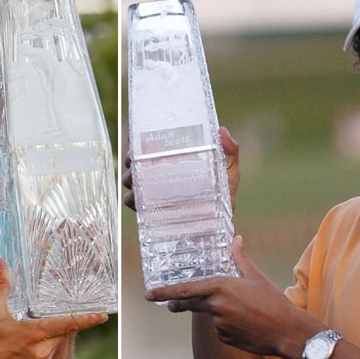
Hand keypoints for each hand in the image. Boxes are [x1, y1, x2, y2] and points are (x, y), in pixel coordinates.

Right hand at [0, 259, 107, 358]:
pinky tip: (22, 344)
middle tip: (40, 316)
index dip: (87, 319)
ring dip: (46, 335)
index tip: (103, 316)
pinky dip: (41, 346)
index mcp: (34, 335)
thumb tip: (1, 263)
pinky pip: (47, 355)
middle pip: (60, 332)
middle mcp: (42, 352)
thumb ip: (0, 284)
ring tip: (23, 332)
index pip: (68, 324)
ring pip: (54, 343)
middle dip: (55, 322)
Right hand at [122, 126, 240, 212]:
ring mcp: (154, 193)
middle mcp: (160, 175)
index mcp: (174, 161)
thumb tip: (222, 131)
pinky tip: (137, 198)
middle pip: (136, 162)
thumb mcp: (229, 172)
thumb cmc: (224, 197)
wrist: (219, 227)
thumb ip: (230, 152)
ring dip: (129, 177)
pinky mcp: (150, 211)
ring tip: (135, 178)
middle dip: (131, 158)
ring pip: (131, 180)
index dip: (140, 140)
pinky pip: (133, 202)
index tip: (138, 138)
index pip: (152, 146)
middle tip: (134, 157)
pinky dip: (131, 199)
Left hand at [145, 235, 297, 358]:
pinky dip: (227, 327)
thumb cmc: (273, 302)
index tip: (148, 294)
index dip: (164, 292)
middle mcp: (215, 305)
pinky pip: (219, 330)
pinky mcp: (223, 338)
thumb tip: (236, 238)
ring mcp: (218, 323)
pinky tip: (246, 325)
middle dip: (180, 304)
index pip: (185, 289)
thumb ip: (240, 258)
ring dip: (219, 314)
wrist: (287, 331)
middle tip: (170, 305)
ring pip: (210, 316)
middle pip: (191, 304)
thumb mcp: (255, 277)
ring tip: (244, 313)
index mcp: (220, 287)